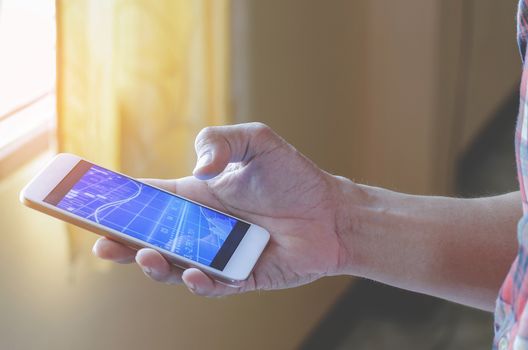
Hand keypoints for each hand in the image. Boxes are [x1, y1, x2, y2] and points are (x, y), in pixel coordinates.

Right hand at [93, 123, 353, 296]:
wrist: (331, 212)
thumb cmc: (294, 176)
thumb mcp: (257, 141)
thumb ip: (221, 141)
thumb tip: (198, 169)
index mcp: (197, 196)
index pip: (148, 199)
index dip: (118, 202)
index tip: (87, 202)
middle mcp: (201, 227)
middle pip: (150, 238)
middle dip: (122, 242)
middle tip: (103, 242)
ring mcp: (217, 254)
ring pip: (174, 267)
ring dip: (154, 265)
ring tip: (148, 256)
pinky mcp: (239, 277)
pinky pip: (211, 285)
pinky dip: (199, 282)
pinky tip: (195, 273)